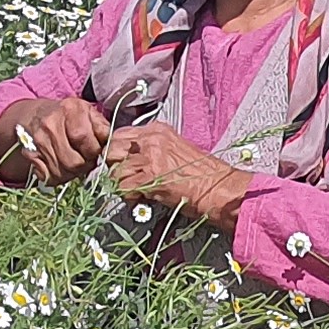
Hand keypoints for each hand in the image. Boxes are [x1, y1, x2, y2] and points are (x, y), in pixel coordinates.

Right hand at [0, 96, 109, 185]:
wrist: (33, 115)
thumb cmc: (67, 116)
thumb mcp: (86, 111)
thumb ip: (101, 126)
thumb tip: (110, 145)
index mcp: (70, 109)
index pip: (83, 138)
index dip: (94, 150)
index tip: (95, 151)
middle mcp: (51, 124)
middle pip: (73, 161)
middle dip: (84, 165)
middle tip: (86, 160)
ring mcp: (38, 141)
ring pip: (61, 172)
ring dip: (72, 173)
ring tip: (74, 163)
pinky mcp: (29, 155)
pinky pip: (47, 177)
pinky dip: (57, 177)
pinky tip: (61, 167)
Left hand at [101, 124, 253, 230]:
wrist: (217, 187)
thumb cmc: (202, 173)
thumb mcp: (175, 148)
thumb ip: (151, 149)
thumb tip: (131, 159)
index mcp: (157, 130)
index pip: (120, 134)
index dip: (118, 152)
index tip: (123, 164)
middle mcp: (151, 139)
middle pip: (112, 148)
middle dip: (115, 165)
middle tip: (126, 178)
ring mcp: (149, 157)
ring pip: (115, 170)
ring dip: (122, 183)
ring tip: (136, 190)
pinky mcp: (149, 178)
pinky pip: (123, 187)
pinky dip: (128, 196)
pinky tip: (140, 198)